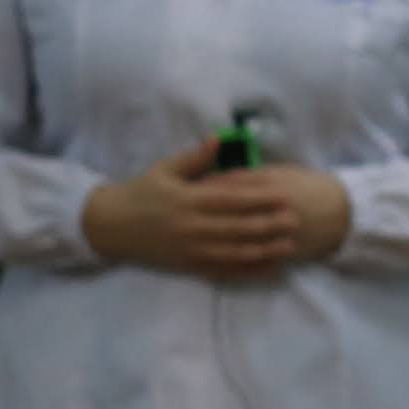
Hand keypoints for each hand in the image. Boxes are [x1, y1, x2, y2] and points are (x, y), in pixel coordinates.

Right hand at [80, 140, 345, 280]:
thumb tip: (220, 138)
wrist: (111, 226)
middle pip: (239, 226)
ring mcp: (192, 249)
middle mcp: (193, 226)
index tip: (284, 194)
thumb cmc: (140, 193)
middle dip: (270, 224)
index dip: (260, 198)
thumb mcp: (164, 169)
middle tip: (297, 220)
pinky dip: (247, 269)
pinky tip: (267, 267)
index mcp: (189, 199)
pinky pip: (224, 270)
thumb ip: (195, 157)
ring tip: (289, 245)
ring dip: (265, 249)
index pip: (232, 199)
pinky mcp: (189, 266)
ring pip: (235, 251)